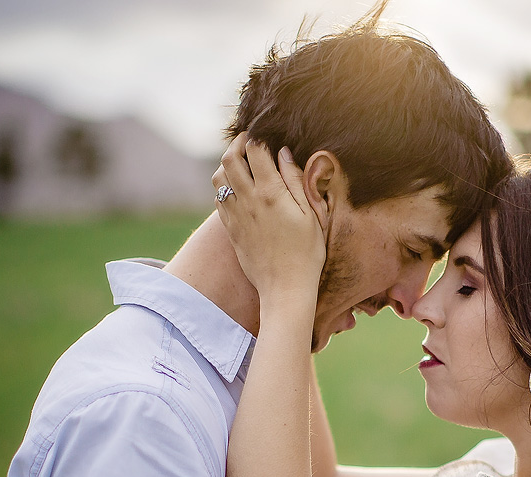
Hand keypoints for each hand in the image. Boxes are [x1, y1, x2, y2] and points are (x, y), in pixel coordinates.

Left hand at [213, 134, 325, 311]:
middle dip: (238, 144)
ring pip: (219, 176)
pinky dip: (224, 186)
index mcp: (271, 193)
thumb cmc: (307, 253)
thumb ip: (296, 180)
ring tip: (243, 164)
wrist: (286, 288)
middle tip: (250, 143)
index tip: (266, 134)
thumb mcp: (311, 214)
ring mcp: (236, 215)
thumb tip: (283, 152)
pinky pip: (218, 198)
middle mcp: (248, 200)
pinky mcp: (231, 229)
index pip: (255, 150)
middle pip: (230, 158)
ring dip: (228, 164)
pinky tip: (238, 188)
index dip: (258, 136)